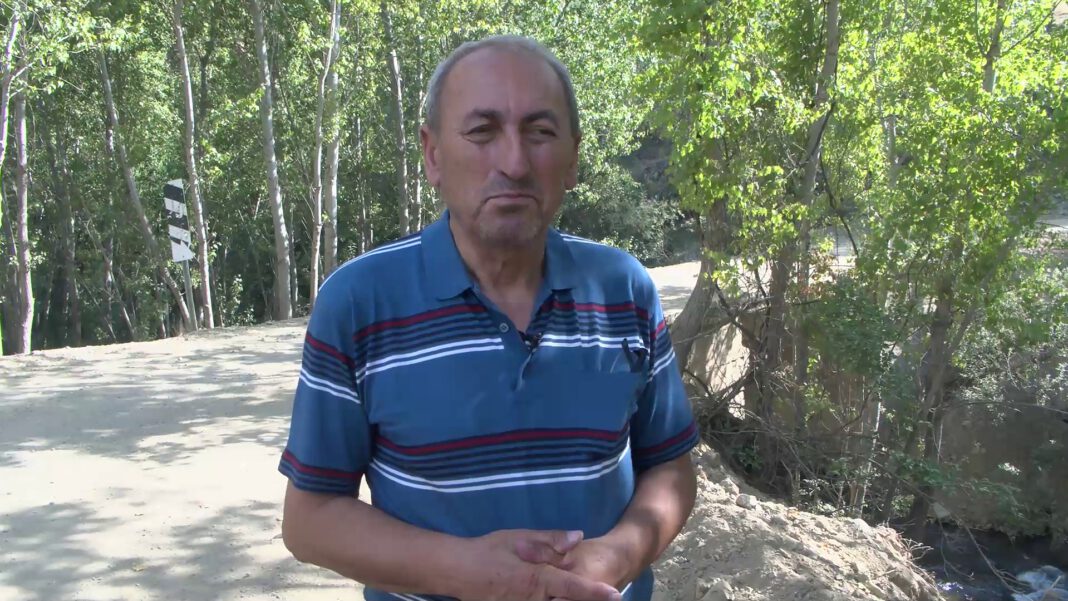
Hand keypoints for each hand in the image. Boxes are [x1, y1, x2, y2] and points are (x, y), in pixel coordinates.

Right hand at [455, 529, 621, 600]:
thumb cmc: (490, 550)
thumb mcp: (520, 538)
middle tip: (606, 596)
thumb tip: (579, 537)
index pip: (574, 586)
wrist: (458, 571)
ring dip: (568, 600)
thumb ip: (551, 540)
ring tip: (585, 595)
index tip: (615, 595)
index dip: (596, 592)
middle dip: (585, 600)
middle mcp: (533, 599)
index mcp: (537, 578)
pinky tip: (556, 596)